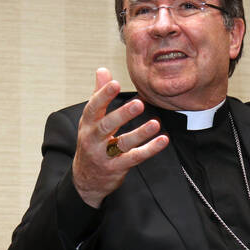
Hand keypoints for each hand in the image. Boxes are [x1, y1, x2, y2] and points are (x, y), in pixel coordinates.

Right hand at [72, 68, 168, 207]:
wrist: (86, 179)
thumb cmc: (92, 142)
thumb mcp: (90, 120)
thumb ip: (98, 94)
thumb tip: (103, 70)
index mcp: (87, 124)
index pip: (93, 108)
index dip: (103, 95)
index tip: (115, 83)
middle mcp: (93, 139)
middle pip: (106, 126)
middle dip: (122, 115)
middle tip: (138, 103)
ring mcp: (104, 155)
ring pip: (122, 144)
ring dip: (140, 133)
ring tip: (155, 123)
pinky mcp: (117, 168)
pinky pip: (134, 158)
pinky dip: (149, 149)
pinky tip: (162, 140)